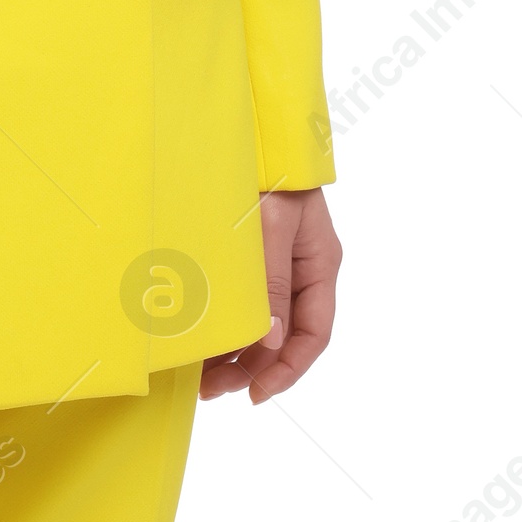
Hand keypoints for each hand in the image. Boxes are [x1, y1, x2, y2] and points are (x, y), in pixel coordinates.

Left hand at [199, 187, 340, 405]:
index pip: (314, 333)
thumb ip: (272, 282)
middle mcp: (302, 267)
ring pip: (263, 321)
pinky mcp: (250, 251)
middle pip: (285, 334)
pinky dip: (225, 321)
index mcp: (320, 263)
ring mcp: (278, 259)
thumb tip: (271, 341)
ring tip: (201, 376)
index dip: (288, 370)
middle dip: (253, 367)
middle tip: (213, 390)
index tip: (256, 395)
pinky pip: (242, 298)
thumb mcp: (272, 226)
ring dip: (235, 349)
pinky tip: (201, 338)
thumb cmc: (270, 169)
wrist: (256, 126)